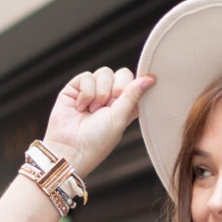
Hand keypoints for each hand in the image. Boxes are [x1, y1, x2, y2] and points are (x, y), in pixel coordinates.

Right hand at [43, 65, 153, 179]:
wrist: (70, 148)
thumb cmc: (97, 141)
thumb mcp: (119, 118)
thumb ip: (133, 95)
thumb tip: (151, 79)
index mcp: (125, 107)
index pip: (136, 84)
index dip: (133, 87)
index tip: (125, 99)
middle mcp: (110, 98)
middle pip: (122, 74)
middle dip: (117, 89)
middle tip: (109, 106)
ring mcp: (93, 91)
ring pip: (105, 73)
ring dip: (100, 93)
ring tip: (92, 111)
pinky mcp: (76, 88)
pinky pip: (87, 76)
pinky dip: (85, 93)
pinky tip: (81, 108)